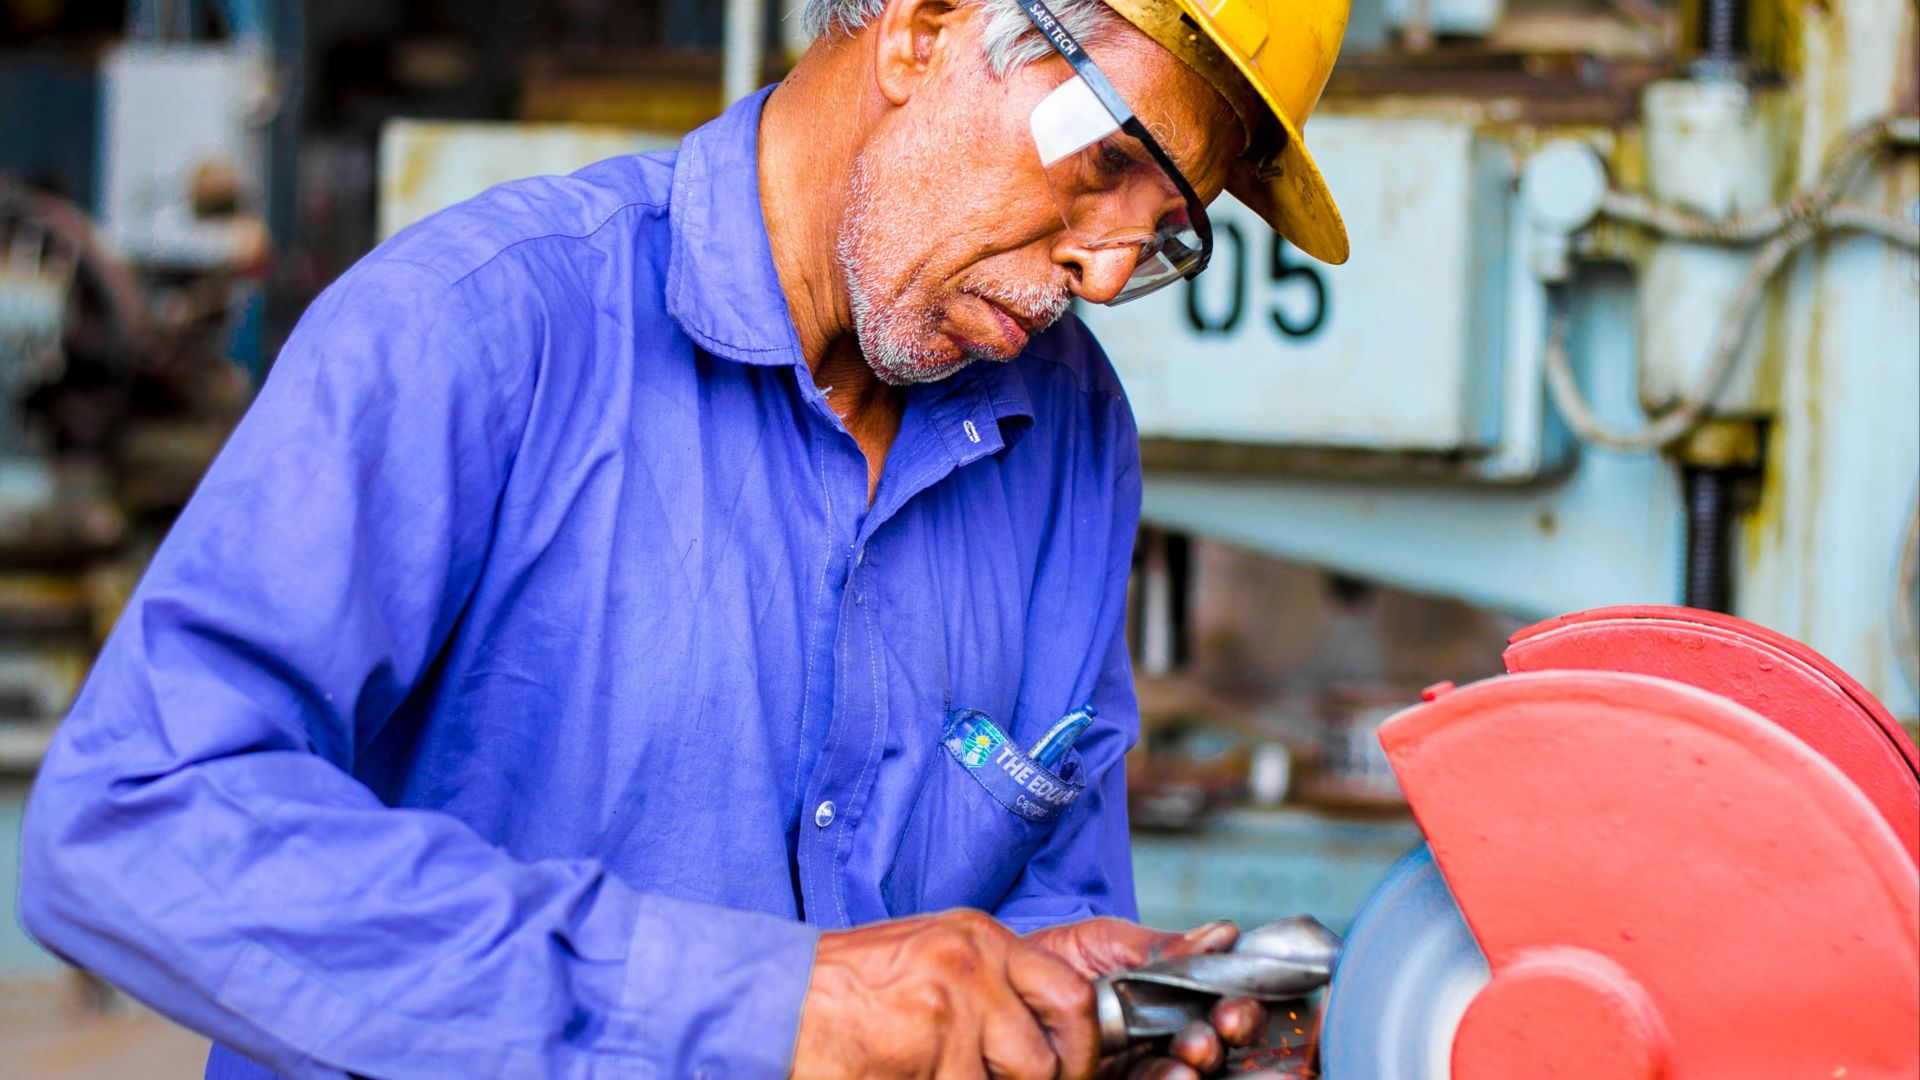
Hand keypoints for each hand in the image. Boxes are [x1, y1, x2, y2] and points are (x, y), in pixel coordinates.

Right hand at [793, 909, 1101, 1078]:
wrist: (774, 999)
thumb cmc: (849, 990)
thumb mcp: (933, 962)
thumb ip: (992, 990)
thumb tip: (1048, 1043)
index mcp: (981, 939)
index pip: (1071, 995)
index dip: (1080, 1048)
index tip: (1066, 1071)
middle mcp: (972, 964)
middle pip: (1047, 1055)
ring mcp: (949, 1007)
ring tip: (934, 1073)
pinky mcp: (924, 1049)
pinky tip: (905, 1077)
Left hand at [1025, 918, 1267, 1079]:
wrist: (997, 982)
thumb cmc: (1052, 958)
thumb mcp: (1106, 943)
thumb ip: (1161, 947)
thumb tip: (1223, 935)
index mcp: (1173, 1000)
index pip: (1221, 1008)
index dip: (1238, 1011)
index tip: (1232, 1009)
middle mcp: (1163, 1038)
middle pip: (1214, 1047)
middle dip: (1220, 1042)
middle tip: (1211, 1035)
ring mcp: (1138, 1067)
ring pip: (1183, 1074)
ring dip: (1194, 1068)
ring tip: (1189, 1058)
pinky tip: (1171, 1074)